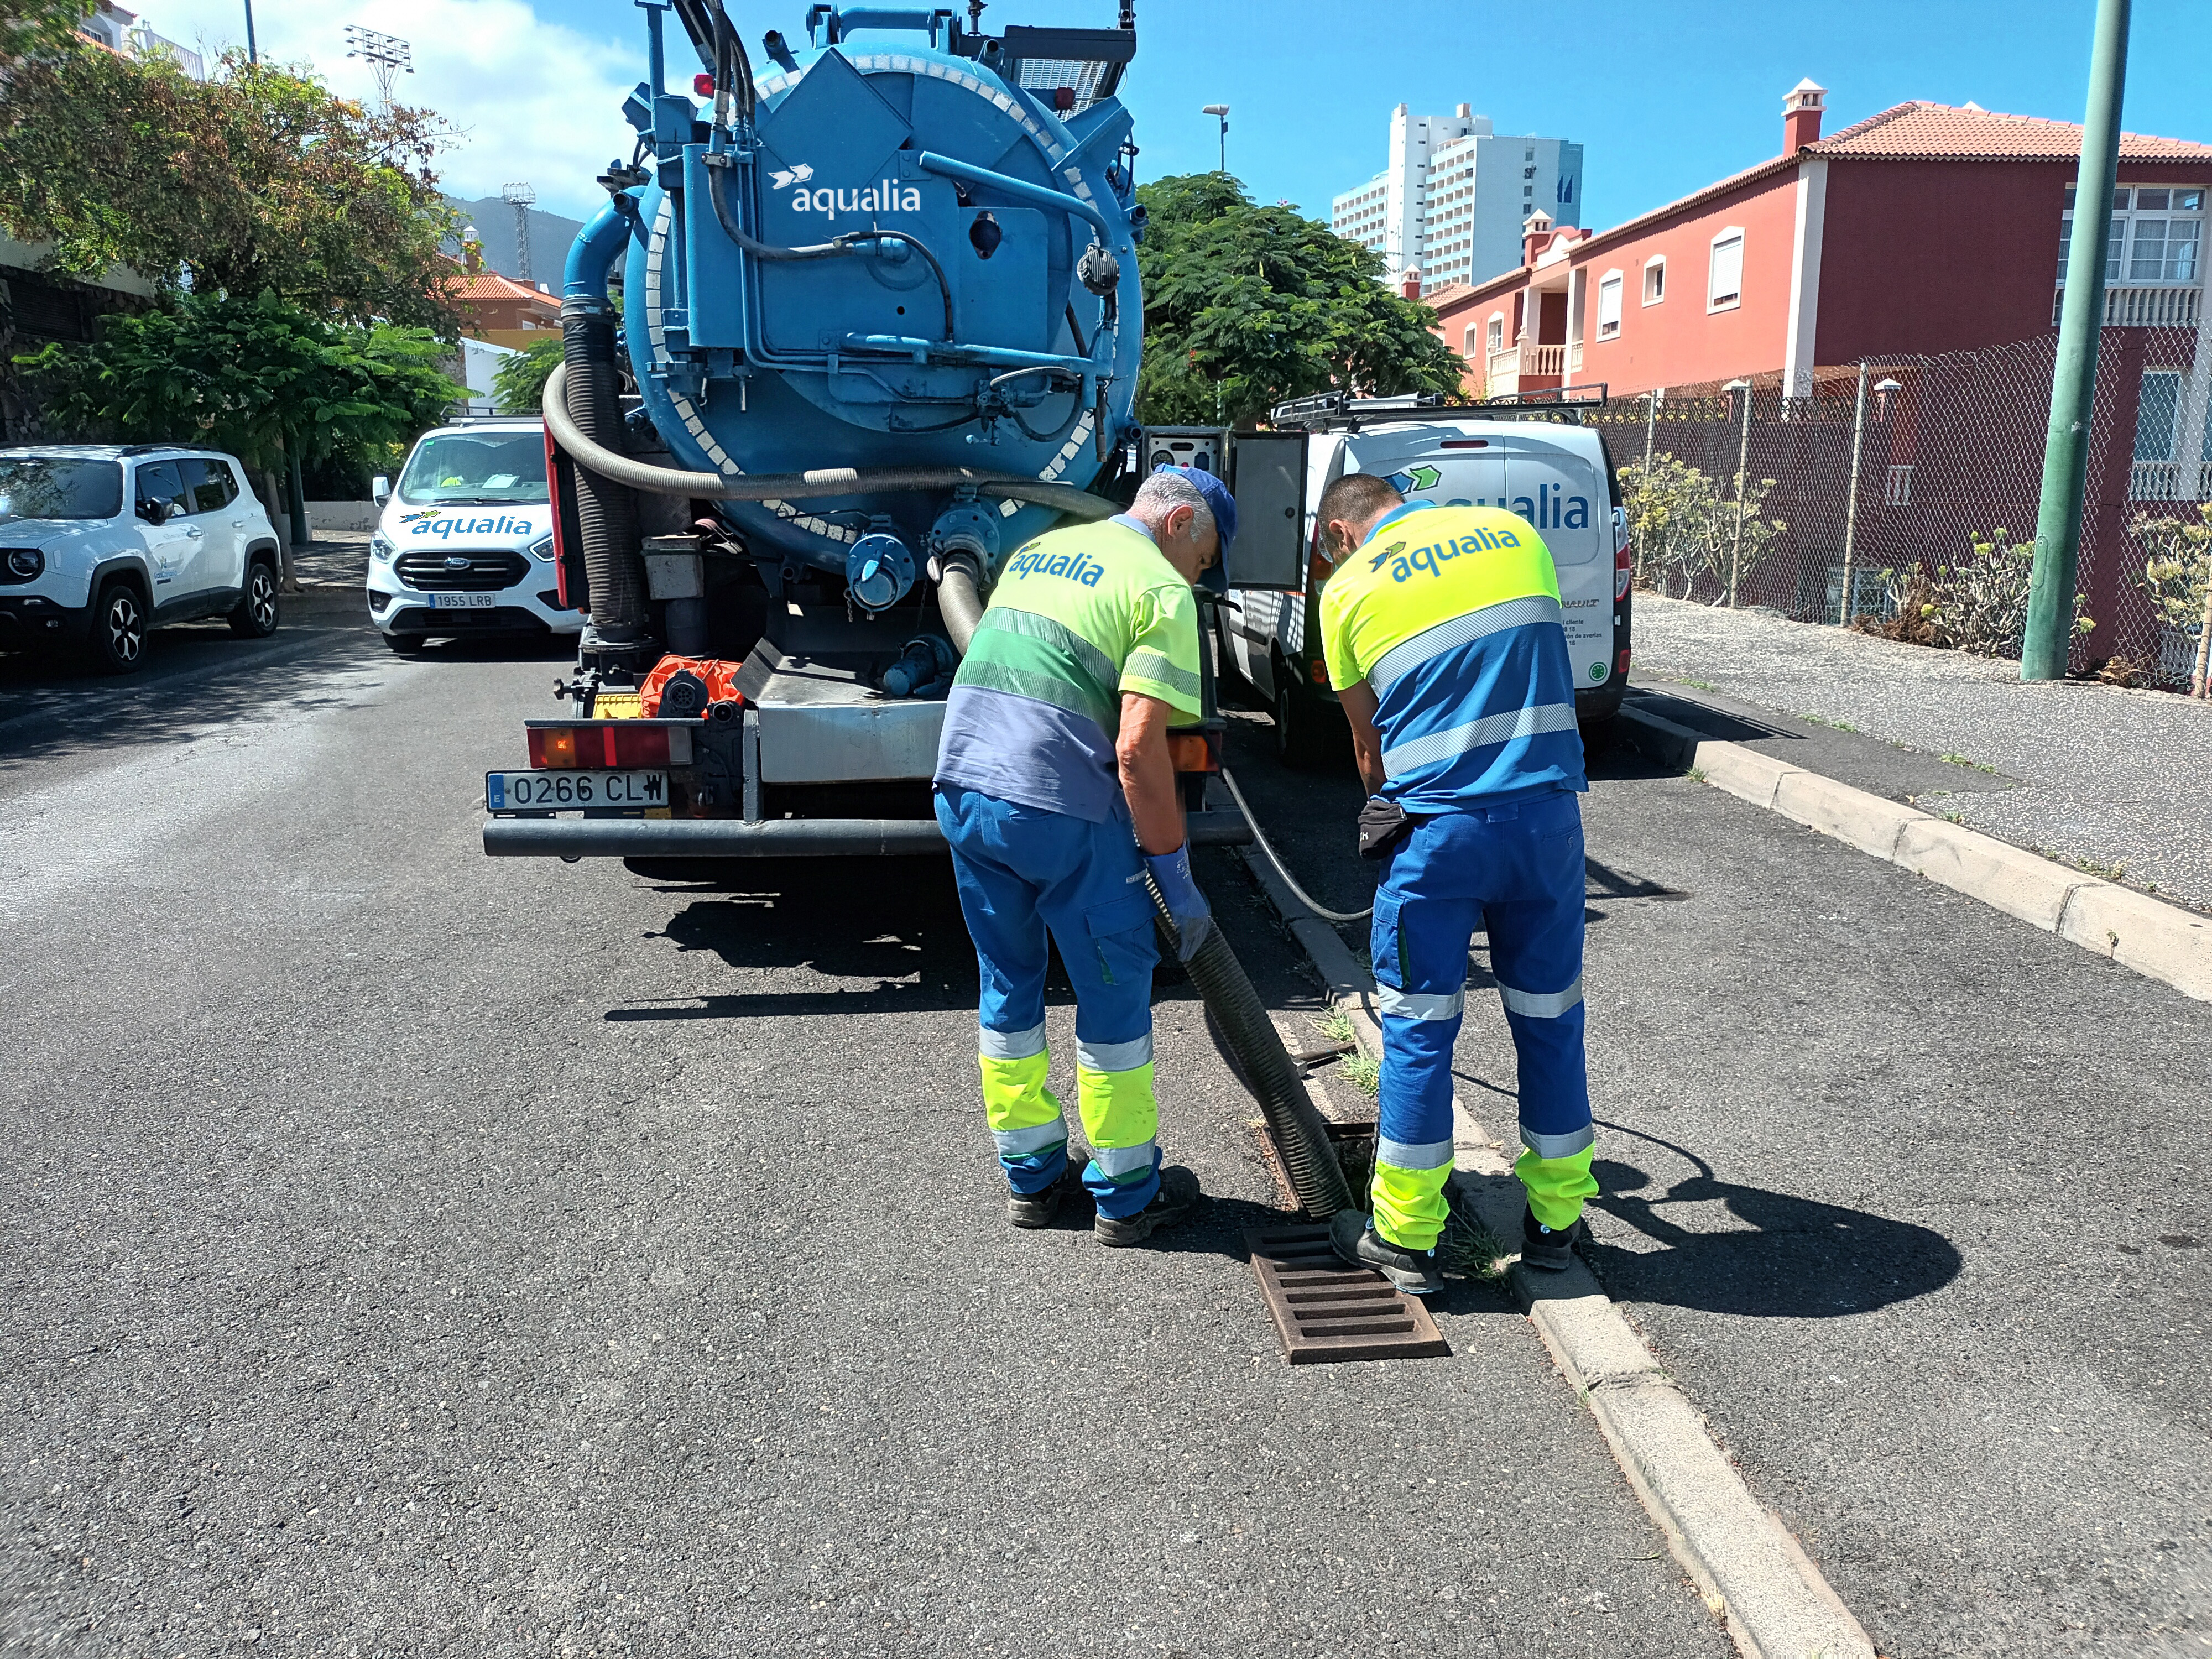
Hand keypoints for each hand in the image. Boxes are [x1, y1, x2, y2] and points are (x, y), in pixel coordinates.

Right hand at [1145, 845, 1212, 962]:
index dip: (1198, 938)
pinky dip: (1184, 951)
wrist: (1178, 886)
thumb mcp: (1183, 898)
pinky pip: (1186, 944)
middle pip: (1200, 938)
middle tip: (1189, 955)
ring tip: (1184, 959)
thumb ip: (1182, 908)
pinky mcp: (1188, 929)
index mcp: (1203, 911)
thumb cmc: (1178, 888)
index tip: (1195, 944)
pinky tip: (1181, 957)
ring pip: (1193, 943)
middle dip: (1194, 948)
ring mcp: (1196, 924)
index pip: (1203, 929)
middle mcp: (1202, 919)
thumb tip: (1177, 915)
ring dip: (1188, 952)